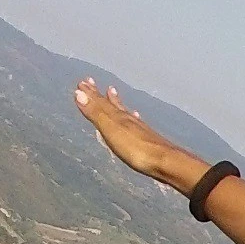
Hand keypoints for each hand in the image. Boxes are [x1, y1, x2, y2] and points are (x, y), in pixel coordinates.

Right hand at [73, 78, 203, 189]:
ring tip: (112, 92)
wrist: (166, 162)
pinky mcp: (148, 139)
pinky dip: (133, 116)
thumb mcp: (111, 130)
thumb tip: (78, 92)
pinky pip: (136, 122)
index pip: (101, 102)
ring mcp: (139, 128)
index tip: (83, 82)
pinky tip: (137, 116)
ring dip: (116, 102)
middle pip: (111, 104)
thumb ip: (96, 113)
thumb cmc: (136, 148)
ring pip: (124, 111)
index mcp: (118, 117)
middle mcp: (128, 119)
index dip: (91, 93)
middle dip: (100, 94)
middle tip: (92, 82)